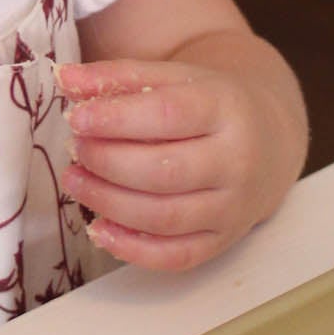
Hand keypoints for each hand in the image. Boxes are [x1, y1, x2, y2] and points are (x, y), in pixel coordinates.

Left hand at [58, 52, 297, 270]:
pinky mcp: (223, 240)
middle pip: (165, 170)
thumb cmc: (211, 105)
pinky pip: (175, 256)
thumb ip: (118, 77)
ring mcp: (233, 206)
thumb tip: (65, 79)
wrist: (268, 139)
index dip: (117, 119)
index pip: (169, 114)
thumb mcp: (173, 78)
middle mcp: (236, 160)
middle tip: (76, 149)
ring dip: (109, 202)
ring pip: (165, 216)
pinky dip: (131, 248)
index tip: (78, 118)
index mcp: (226, 107)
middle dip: (108, 162)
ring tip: (76, 181)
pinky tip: (99, 228)